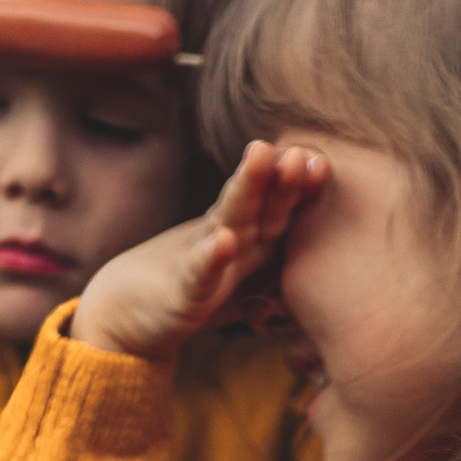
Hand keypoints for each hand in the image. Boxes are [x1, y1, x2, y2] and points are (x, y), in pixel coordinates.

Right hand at [69, 141, 327, 360]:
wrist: (125, 313)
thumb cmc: (192, 293)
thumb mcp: (246, 284)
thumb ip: (281, 273)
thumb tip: (335, 278)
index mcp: (250, 240)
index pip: (282, 209)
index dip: (303, 188)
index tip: (324, 164)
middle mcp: (229, 241)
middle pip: (261, 206)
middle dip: (281, 176)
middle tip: (300, 147)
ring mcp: (203, 263)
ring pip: (229, 222)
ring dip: (247, 190)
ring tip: (261, 158)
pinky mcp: (182, 293)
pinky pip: (198, 274)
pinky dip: (211, 258)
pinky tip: (222, 241)